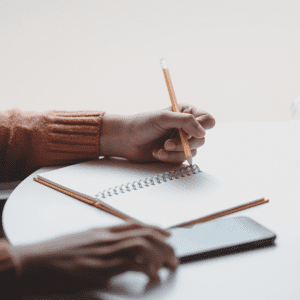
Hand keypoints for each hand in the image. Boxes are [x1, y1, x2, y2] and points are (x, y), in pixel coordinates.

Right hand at [13, 223, 176, 293]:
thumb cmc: (58, 250)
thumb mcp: (83, 239)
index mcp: (103, 230)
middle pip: (143, 233)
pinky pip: (130, 265)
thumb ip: (101, 239)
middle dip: (163, 243)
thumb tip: (117, 243)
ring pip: (141, 245)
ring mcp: (105, 252)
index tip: (168, 233)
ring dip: (159, 254)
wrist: (37, 260)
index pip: (136, 224)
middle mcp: (107, 238)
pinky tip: (151, 276)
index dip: (155, 227)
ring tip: (169, 264)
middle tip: (173, 253)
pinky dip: (145, 269)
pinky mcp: (100, 269)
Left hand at [100, 104, 214, 162]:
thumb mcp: (164, 118)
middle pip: (202, 138)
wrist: (127, 140)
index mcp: (186, 113)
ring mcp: (182, 141)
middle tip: (168, 143)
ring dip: (176, 151)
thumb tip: (203, 132)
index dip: (202, 127)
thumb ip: (185, 121)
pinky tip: (157, 152)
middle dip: (185, 143)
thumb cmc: (142, 124)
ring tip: (162, 148)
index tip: (190, 132)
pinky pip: (182, 159)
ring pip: (193, 151)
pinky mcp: (176, 154)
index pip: (207, 120)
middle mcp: (186, 127)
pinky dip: (170, 157)